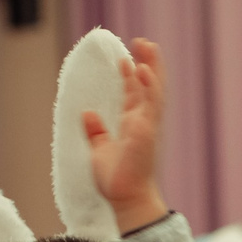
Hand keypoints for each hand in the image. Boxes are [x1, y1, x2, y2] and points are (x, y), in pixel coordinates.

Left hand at [83, 36, 168, 233]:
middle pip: (149, 87)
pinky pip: (150, 105)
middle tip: (143, 42)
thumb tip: (87, 113)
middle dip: (148, 64)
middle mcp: (143, 123)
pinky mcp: (146, 132)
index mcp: (133, 126)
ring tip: (146, 46)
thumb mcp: (99, 150)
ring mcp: (147, 126)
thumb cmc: (116, 179)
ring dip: (151, 68)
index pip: (135, 95)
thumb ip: (96, 131)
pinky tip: (142, 70)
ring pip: (153, 91)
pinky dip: (148, 87)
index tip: (125, 58)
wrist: (125, 199)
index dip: (131, 76)